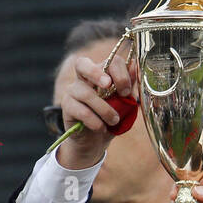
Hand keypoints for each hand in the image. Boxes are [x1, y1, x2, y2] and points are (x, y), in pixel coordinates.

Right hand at [57, 48, 136, 168]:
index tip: (126, 92)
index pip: (109, 61)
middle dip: (97, 74)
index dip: (119, 73)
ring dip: (105, 109)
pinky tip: (102, 128)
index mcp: (100, 73)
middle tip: (108, 85)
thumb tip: (135, 66)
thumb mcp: (123, 103)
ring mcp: (72, 91)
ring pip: (86, 94)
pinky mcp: (67, 107)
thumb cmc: (110, 118)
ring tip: (114, 120)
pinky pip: (82, 112)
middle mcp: (82, 78)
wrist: (94, 141)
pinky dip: (95, 122)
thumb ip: (128, 85)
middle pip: (82, 64)